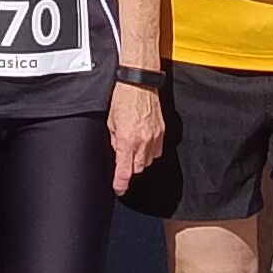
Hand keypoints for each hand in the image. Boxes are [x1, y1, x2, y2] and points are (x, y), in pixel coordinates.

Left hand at [109, 80, 165, 195]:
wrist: (139, 82)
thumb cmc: (122, 97)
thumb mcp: (110, 121)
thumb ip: (113, 140)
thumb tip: (115, 151)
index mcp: (127, 140)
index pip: (124, 171)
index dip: (120, 184)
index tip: (118, 190)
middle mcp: (143, 141)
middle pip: (138, 168)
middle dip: (129, 168)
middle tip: (122, 160)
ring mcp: (155, 137)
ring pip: (148, 161)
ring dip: (139, 159)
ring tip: (132, 147)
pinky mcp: (162, 131)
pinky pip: (157, 150)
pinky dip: (150, 150)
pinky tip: (143, 142)